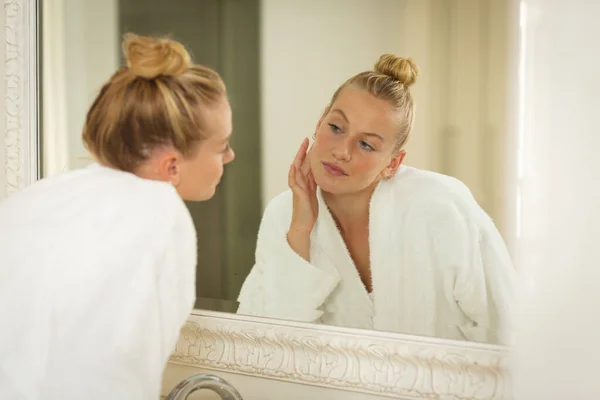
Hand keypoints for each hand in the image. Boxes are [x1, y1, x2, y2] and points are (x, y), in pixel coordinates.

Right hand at [287, 138, 317, 260]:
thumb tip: (322, 176)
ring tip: (303, 147)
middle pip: (301, 164)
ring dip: (299, 157)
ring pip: (297, 169)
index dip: (310, 155)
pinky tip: (294, 165)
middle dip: (304, 151)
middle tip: (307, 139)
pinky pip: (294, 181)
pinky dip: (293, 173)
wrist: (303, 226)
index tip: (314, 144)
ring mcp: (298, 189)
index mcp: (305, 184)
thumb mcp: (315, 195)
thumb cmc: (309, 213)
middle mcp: (300, 184)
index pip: (307, 166)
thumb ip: (315, 185)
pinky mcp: (298, 195)